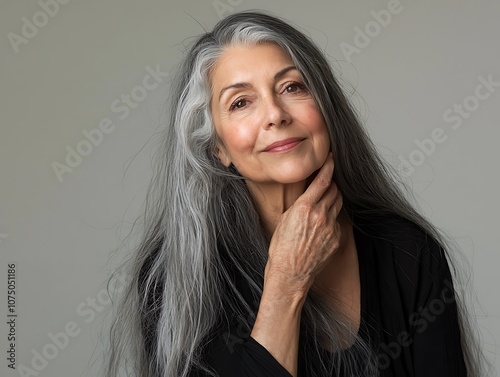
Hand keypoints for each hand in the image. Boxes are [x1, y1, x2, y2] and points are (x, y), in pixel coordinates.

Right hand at [265, 153, 342, 296]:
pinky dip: (332, 218)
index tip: (331, 159)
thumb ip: (299, 206)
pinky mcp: (336, 239)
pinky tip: (322, 225)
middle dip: (332, 183)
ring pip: (338, 204)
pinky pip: (338, 222)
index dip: (329, 167)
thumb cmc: (281, 248)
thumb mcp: (284, 220)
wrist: (290, 273)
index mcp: (304, 207)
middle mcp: (320, 215)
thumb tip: (308, 198)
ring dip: (334, 198)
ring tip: (325, 200)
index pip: (323, 180)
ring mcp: (330, 227)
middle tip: (327, 181)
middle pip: (334, 190)